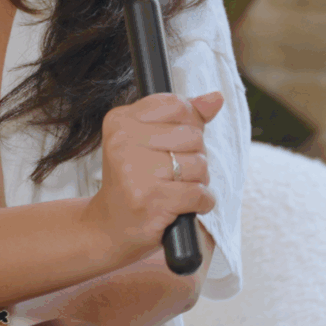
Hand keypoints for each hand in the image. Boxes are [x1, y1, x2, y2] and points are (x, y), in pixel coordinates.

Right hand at [84, 90, 223, 264]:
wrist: (109, 228)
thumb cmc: (134, 180)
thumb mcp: (151, 140)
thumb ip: (184, 117)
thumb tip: (216, 98)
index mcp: (120, 120)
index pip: (177, 105)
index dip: (188, 126)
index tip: (173, 144)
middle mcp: (123, 142)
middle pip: (193, 136)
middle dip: (194, 156)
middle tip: (172, 173)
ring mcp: (135, 171)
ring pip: (199, 164)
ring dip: (197, 181)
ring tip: (175, 189)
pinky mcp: (151, 199)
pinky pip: (199, 193)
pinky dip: (202, 202)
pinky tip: (183, 206)